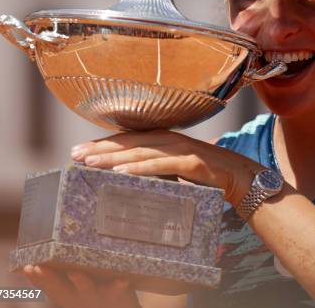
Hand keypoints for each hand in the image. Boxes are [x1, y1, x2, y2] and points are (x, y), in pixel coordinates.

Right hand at [23, 265, 140, 307]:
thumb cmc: (94, 298)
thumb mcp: (73, 292)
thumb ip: (58, 278)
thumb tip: (37, 260)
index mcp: (67, 294)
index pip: (47, 284)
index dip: (36, 278)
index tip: (27, 267)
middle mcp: (78, 296)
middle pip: (61, 287)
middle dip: (49, 278)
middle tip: (38, 268)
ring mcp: (97, 295)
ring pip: (86, 287)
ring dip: (80, 281)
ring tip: (74, 273)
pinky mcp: (117, 293)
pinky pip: (118, 289)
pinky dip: (118, 285)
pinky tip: (122, 280)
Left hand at [70, 130, 262, 206]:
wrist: (240, 176)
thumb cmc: (206, 174)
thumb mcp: (176, 167)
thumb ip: (156, 166)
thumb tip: (128, 177)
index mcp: (165, 138)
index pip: (127, 138)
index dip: (102, 143)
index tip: (78, 150)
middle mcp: (170, 139)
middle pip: (128, 142)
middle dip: (99, 148)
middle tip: (74, 155)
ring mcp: (181, 149)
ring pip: (140, 151)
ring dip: (112, 157)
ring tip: (88, 163)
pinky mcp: (191, 163)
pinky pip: (160, 165)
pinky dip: (138, 168)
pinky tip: (119, 173)